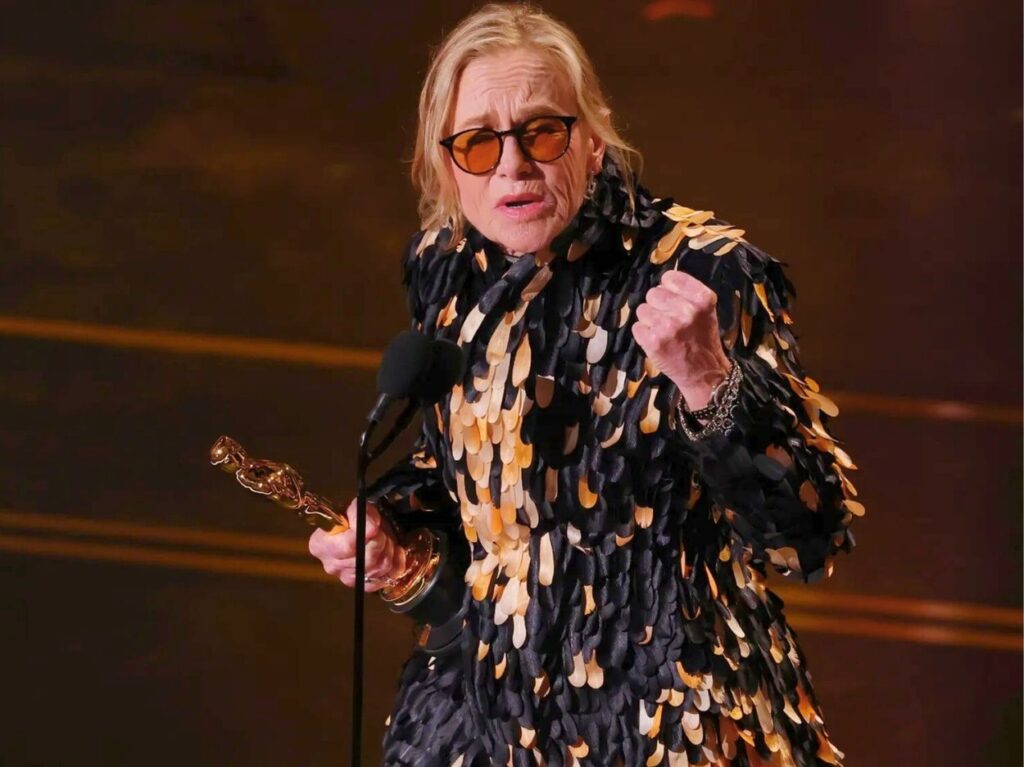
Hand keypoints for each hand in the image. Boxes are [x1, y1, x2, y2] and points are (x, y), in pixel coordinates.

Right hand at [307, 499, 406, 591]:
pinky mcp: (363, 585)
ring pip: (377, 569)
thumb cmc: (354, 518)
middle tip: (381, 532)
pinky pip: (386, 578)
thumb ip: (360, 514)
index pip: (348, 546)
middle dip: (379, 542)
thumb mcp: (355, 508)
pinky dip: (394, 564)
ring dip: (388, 551)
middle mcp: (331, 565)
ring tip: (386, 539)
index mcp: (321, 545)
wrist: (362, 528)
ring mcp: (347, 578)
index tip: (375, 526)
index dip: (366, 535)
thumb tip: (371, 528)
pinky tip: (392, 552)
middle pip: (364, 560)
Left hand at [632, 269, 731, 409]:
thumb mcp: (705, 311)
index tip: (672, 299)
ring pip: (642, 309)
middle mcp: (686, 310)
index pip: (669, 278)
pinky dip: (644, 334)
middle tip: (667, 319)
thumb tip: (662, 282)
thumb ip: (687, 293)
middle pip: (653, 293)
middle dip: (657, 305)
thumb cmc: (703, 339)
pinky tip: (657, 341)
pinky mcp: (654, 341)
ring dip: (649, 320)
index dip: (668, 288)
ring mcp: (668, 326)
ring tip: (663, 331)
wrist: (704, 373)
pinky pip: (637, 327)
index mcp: (702, 299)